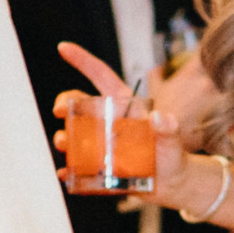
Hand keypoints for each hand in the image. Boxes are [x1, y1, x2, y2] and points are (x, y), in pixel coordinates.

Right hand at [55, 39, 191, 202]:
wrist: (172, 184)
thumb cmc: (173, 156)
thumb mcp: (173, 141)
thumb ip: (169, 129)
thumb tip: (160, 118)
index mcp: (124, 106)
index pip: (102, 77)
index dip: (83, 61)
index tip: (63, 48)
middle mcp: (109, 121)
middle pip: (81, 104)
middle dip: (65, 103)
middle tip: (60, 111)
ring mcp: (102, 143)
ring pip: (75, 134)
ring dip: (64, 137)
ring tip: (63, 144)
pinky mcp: (99, 165)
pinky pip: (79, 166)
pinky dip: (70, 170)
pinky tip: (66, 173)